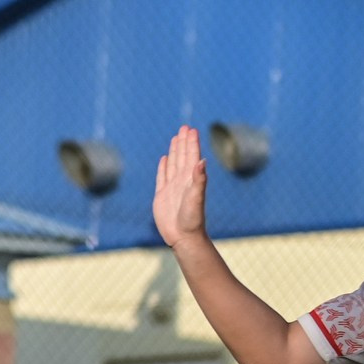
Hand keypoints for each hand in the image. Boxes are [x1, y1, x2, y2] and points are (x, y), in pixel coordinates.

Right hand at [150, 126, 208, 247]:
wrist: (183, 237)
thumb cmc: (192, 219)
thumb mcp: (196, 198)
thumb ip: (199, 179)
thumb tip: (201, 160)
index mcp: (190, 179)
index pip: (192, 156)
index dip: (191, 143)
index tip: (192, 129)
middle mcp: (182, 181)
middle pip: (183, 156)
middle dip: (184, 141)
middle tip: (185, 127)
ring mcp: (172, 187)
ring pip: (173, 164)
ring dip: (175, 150)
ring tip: (176, 137)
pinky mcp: (162, 196)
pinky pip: (162, 177)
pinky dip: (163, 167)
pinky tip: (165, 159)